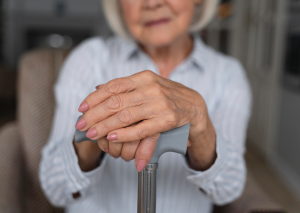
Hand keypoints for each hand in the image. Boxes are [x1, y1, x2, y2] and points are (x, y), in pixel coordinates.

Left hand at [75, 70, 215, 171]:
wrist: (195, 107)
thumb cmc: (168, 97)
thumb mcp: (147, 86)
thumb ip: (125, 87)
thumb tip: (98, 88)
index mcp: (143, 77)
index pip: (113, 86)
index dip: (94, 98)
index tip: (82, 108)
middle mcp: (151, 88)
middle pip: (115, 102)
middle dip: (94, 115)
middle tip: (82, 125)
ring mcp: (160, 103)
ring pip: (125, 116)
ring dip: (105, 127)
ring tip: (92, 134)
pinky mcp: (168, 119)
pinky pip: (142, 129)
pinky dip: (125, 134)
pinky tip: (113, 137)